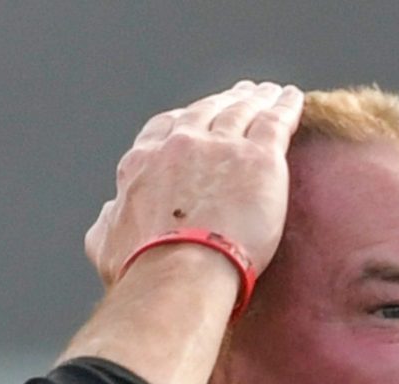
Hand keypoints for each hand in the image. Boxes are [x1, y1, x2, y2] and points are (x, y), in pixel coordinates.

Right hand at [83, 81, 303, 286]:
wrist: (180, 274)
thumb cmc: (143, 271)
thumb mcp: (107, 245)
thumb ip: (107, 223)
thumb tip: (110, 210)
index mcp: (143, 163)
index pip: (164, 129)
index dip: (182, 120)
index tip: (194, 118)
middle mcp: (180, 146)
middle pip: (206, 113)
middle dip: (223, 101)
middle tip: (239, 95)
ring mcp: (219, 148)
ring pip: (240, 111)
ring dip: (255, 99)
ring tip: (268, 93)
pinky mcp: (258, 159)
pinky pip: (274, 122)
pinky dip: (284, 106)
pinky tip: (291, 98)